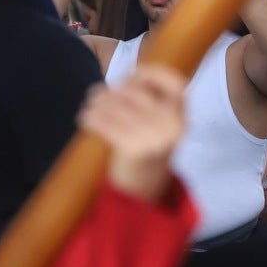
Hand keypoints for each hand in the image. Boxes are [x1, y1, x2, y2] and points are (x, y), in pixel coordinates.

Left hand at [84, 64, 187, 200]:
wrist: (144, 191)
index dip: (152, 74)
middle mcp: (171, 124)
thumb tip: (128, 77)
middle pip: (134, 93)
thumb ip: (152, 103)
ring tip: (89, 107)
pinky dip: (91, 118)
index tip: (133, 75)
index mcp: (181, 117)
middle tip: (97, 95)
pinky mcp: (133, 147)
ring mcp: (154, 136)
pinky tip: (85, 119)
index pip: (174, 84)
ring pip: (116, 105)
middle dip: (112, 92)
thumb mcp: (160, 126)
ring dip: (97, 103)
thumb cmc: (148, 151)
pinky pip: (105, 122)